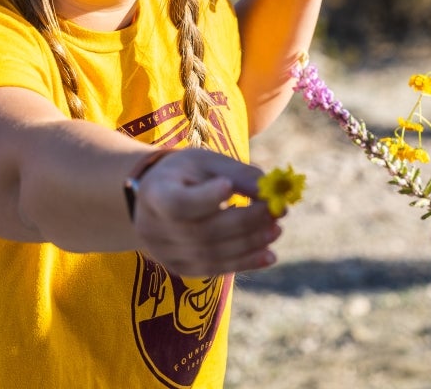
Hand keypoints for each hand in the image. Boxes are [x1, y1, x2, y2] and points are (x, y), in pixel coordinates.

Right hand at [130, 148, 281, 276]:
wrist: (155, 199)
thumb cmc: (186, 174)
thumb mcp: (206, 162)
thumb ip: (237, 173)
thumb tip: (269, 189)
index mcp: (155, 194)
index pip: (178, 203)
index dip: (204, 198)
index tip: (229, 185)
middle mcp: (154, 228)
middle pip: (203, 231)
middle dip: (244, 222)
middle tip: (276, 213)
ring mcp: (165, 253)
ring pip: (212, 254)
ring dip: (249, 244)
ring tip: (276, 229)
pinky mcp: (180, 268)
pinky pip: (215, 269)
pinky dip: (245, 263)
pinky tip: (269, 255)